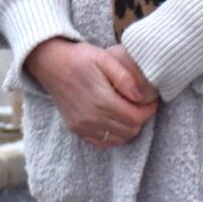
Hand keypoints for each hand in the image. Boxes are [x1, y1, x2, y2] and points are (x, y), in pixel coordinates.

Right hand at [27, 38, 157, 148]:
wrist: (51, 64)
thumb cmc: (80, 58)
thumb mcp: (105, 58)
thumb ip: (125, 77)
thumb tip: (142, 96)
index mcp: (101, 100)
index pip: (136, 117)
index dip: (148, 111)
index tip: (151, 102)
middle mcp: (92, 118)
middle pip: (130, 130)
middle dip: (140, 119)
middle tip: (140, 105)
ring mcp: (82, 126)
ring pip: (118, 139)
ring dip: (128, 128)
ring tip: (128, 112)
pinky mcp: (76, 129)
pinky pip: (102, 143)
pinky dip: (113, 136)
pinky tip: (114, 122)